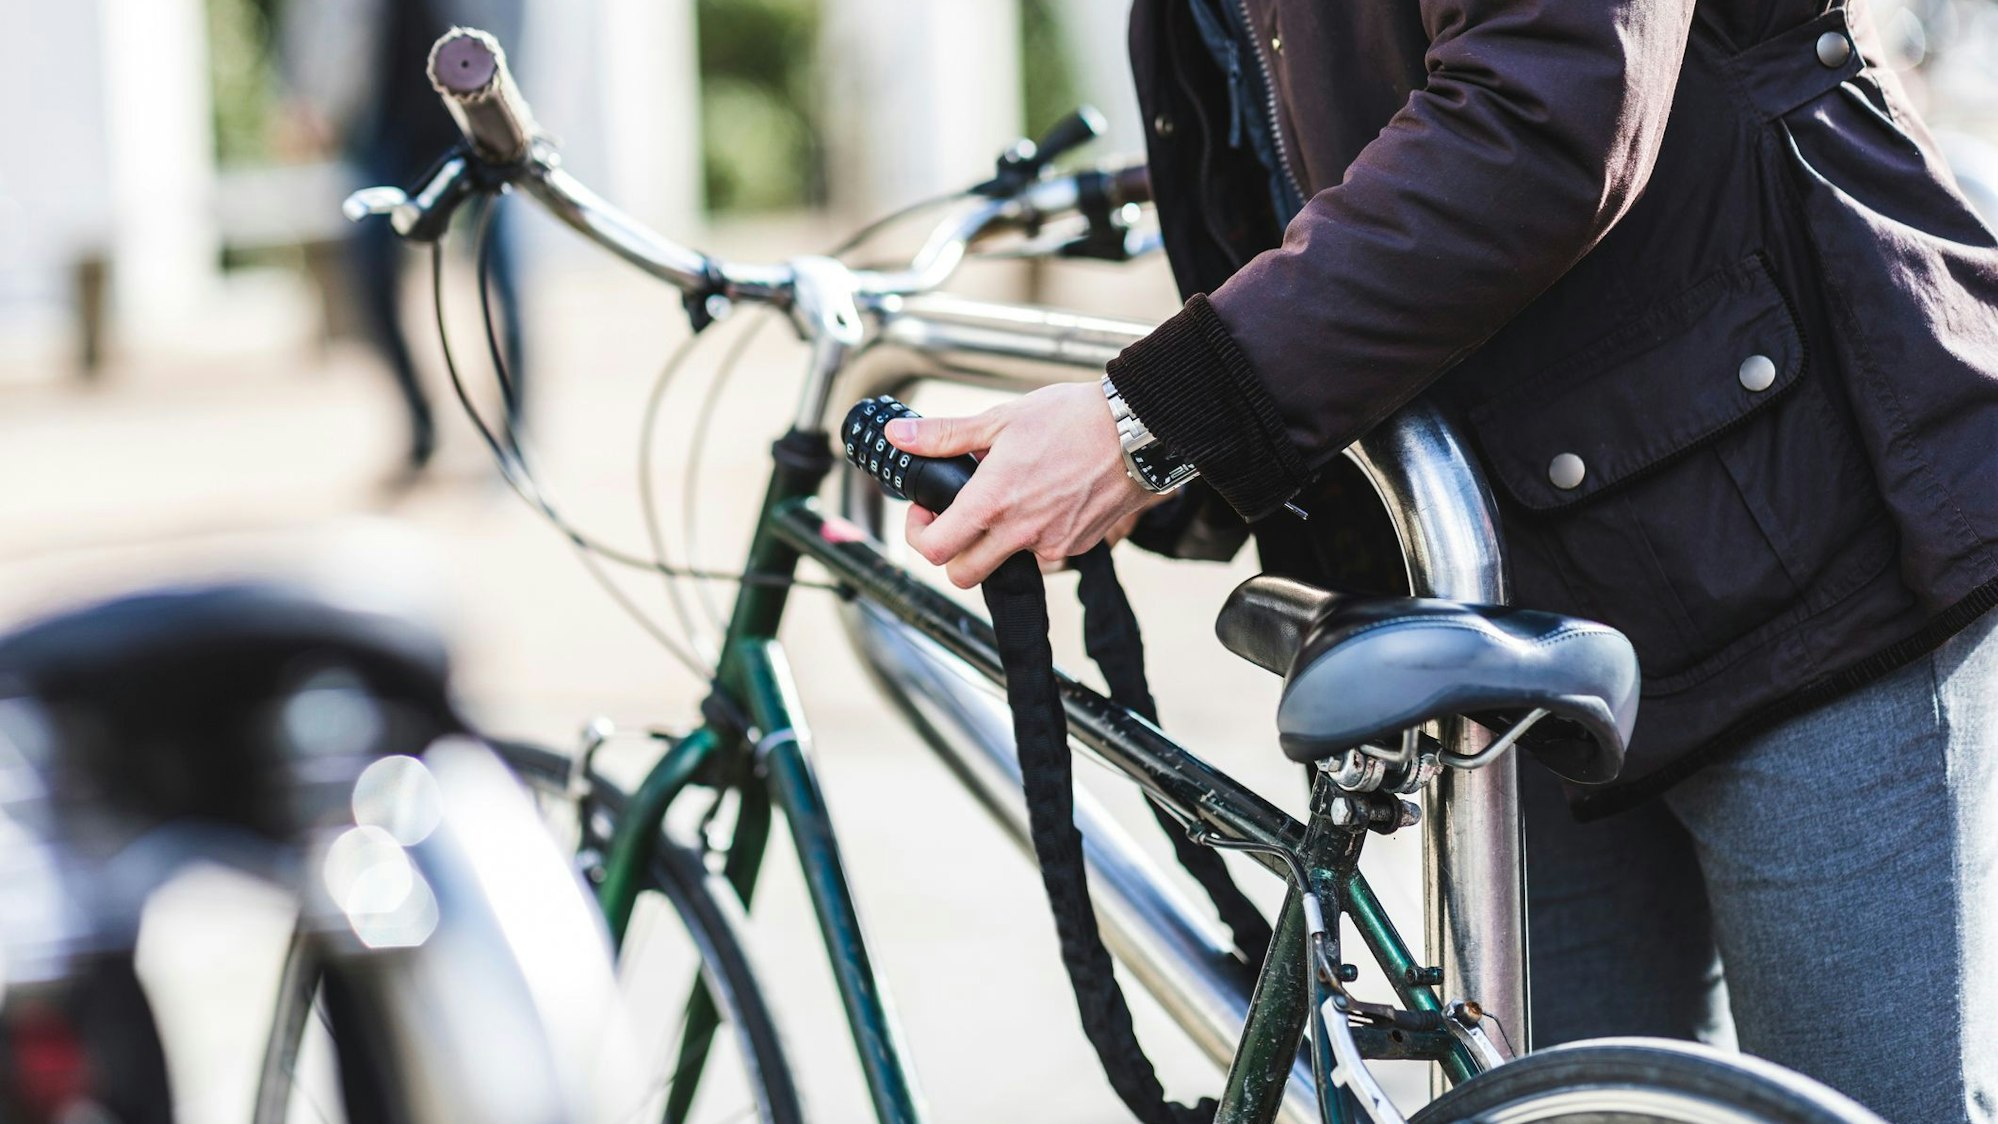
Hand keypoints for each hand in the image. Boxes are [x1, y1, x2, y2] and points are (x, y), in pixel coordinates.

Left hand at [889, 382, 1167, 587]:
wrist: (1138, 431)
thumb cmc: (1074, 419)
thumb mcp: (1001, 419)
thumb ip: (946, 436)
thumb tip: (900, 436)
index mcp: (993, 502)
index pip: (935, 549)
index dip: (919, 534)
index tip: (927, 511)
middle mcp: (1020, 533)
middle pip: (963, 574)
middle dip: (952, 552)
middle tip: (957, 517)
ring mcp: (1052, 545)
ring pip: (1006, 564)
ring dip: (997, 541)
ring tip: (1012, 496)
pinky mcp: (1079, 546)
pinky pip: (1044, 553)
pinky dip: (1036, 533)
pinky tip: (1046, 497)